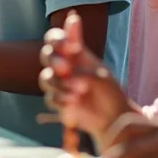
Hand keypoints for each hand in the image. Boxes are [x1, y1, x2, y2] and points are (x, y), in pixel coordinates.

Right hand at [39, 12, 131, 141]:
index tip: (70, 45)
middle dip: (54, 60)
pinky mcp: (57, 101)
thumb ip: (81, 61)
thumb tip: (70, 46)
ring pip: (45, 78)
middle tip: (65, 67)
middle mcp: (63, 66)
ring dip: (60, 84)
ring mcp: (58, 84)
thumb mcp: (99, 72)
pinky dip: (61, 98)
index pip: (56, 39)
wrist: (112, 119)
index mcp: (73, 54)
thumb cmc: (108, 90)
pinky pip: (50, 97)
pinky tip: (74, 101)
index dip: (57, 39)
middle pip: (46, 55)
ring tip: (80, 90)